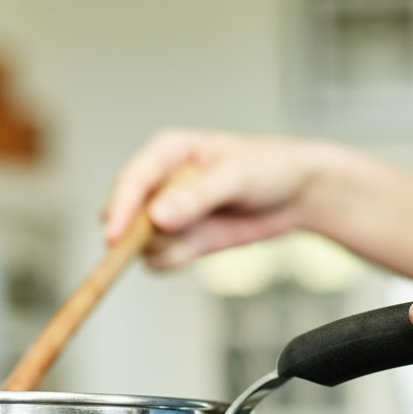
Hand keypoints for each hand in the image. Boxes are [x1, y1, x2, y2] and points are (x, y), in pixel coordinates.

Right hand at [103, 129, 332, 269]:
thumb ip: (196, 196)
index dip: (120, 209)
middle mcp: (159, 183)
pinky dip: (176, 260)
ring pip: (140, 244)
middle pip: (123, 216)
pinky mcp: (180, 239)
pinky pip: (159, 260)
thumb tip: (158, 217)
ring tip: (203, 232)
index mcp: (165, 153)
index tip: (115, 237)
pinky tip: (203, 247)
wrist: (297, 194)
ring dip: (165, 248)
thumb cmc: (269, 168)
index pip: (131, 181)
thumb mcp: (235, 176)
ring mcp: (167, 215)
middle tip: (174, 237)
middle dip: (140, 234)